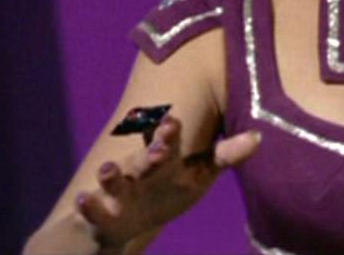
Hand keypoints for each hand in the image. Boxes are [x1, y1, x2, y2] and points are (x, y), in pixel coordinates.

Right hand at [74, 115, 259, 247]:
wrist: (115, 224)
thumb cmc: (164, 191)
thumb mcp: (196, 176)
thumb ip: (223, 156)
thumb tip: (259, 136)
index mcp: (164, 159)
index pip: (170, 141)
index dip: (171, 131)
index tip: (173, 119)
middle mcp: (140, 170)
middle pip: (147, 157)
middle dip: (155, 146)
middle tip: (163, 131)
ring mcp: (119, 192)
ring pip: (115, 180)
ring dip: (112, 174)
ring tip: (107, 169)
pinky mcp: (101, 218)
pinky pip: (92, 213)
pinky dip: (88, 207)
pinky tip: (83, 199)